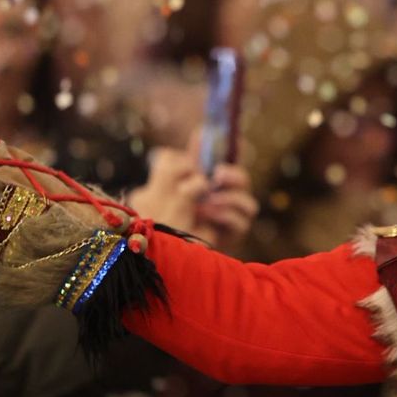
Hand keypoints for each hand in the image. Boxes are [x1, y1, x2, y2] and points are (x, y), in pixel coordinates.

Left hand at [127, 147, 258, 248]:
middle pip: (236, 178)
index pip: (208, 159)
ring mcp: (222, 218)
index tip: (205, 134)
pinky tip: (207, 216)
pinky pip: (243, 220)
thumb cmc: (150, 228)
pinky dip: (227, 215)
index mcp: (190, 182)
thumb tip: (197, 144)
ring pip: (246, 199)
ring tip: (207, 203)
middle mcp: (211, 198)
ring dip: (230, 196)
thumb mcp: (157, 193)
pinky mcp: (229, 236)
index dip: (212, 144)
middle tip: (217, 175)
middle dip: (233, 173)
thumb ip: (175, 167)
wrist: (152, 262)